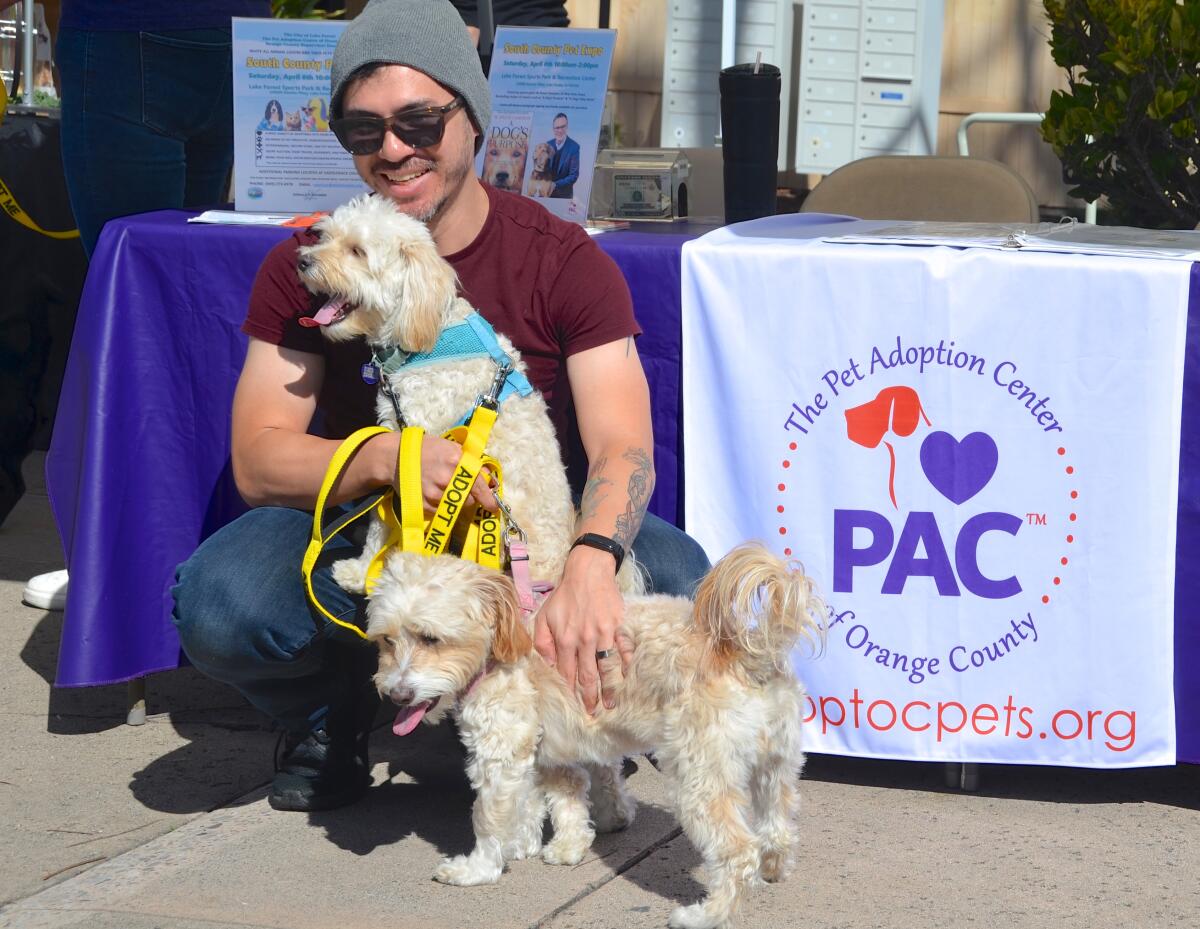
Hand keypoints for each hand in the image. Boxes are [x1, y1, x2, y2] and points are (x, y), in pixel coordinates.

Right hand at [387, 432, 496, 513]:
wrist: (395, 456)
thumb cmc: (426, 449)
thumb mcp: (451, 448)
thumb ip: (470, 462)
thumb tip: (488, 477)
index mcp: (456, 460)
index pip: (479, 484)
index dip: (488, 498)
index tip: (494, 507)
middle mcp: (446, 478)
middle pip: (469, 500)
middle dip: (469, 498)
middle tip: (461, 490)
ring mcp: (433, 492)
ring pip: (456, 507)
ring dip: (455, 503)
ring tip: (445, 490)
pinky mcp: (422, 503)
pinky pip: (440, 512)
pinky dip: (440, 507)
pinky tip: (433, 493)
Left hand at [533, 546, 632, 712]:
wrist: (588, 572)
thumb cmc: (565, 595)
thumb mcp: (544, 616)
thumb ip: (542, 642)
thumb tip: (549, 665)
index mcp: (565, 639)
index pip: (567, 672)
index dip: (570, 691)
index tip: (573, 707)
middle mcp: (585, 639)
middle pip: (588, 674)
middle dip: (589, 697)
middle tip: (592, 714)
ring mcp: (604, 633)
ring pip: (606, 665)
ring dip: (608, 687)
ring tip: (610, 704)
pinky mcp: (619, 626)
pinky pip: (624, 649)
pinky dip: (626, 665)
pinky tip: (627, 678)